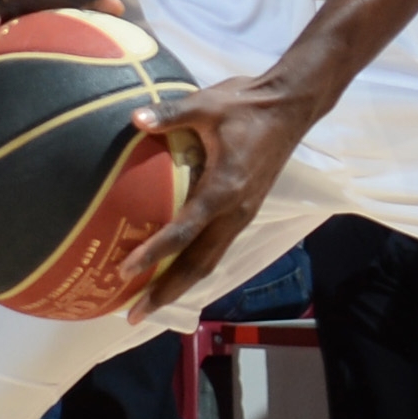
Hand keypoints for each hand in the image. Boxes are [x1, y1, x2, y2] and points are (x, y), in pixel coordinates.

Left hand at [117, 69, 324, 319]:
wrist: (291, 106)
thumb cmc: (247, 105)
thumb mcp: (206, 104)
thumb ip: (170, 114)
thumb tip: (135, 119)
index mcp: (224, 189)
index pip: (184, 231)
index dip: (154, 253)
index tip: (126, 270)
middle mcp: (235, 212)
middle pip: (198, 264)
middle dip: (166, 291)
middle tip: (134, 313)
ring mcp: (242, 215)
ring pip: (209, 262)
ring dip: (180, 285)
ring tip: (150, 304)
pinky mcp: (245, 212)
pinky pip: (217, 249)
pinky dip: (194, 267)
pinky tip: (174, 273)